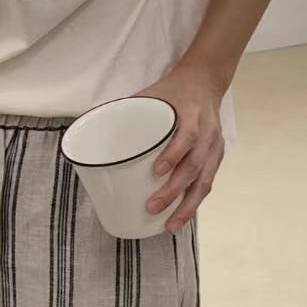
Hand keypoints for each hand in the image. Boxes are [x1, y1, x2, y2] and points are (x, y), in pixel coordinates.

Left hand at [135, 61, 226, 233]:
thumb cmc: (172, 91)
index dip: (174, 155)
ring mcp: (214, 147)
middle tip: (152, 207)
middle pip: (194, 166)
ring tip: (169, 226)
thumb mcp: (150, 94)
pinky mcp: (215, 157)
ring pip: (204, 182)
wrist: (205, 81)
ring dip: (186, 206)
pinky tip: (179, 218)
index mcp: (192, 115)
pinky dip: (193, 203)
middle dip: (173, 191)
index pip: (187, 136)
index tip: (157, 171)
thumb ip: (126, 111)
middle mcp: (207, 133)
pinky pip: (206, 183)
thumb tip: (90, 130)